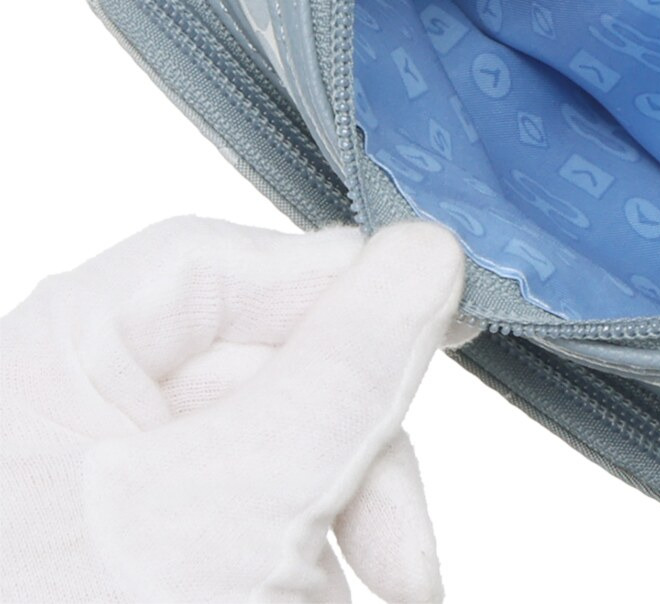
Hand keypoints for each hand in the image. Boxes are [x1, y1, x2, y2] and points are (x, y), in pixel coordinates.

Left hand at [1, 216, 467, 602]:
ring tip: (384, 596)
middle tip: (405, 554)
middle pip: (275, 368)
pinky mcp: (158, 559)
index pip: (223, 266)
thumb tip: (427, 252)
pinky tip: (342, 601)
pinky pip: (269, 520)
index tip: (434, 315)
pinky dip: (321, 565)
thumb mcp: (246, 498)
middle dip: (361, 458)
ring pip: (288, 453)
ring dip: (357, 524)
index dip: (337, 285)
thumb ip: (349, 364)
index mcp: (63, 361)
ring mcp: (118, 499)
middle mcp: (83, 417)